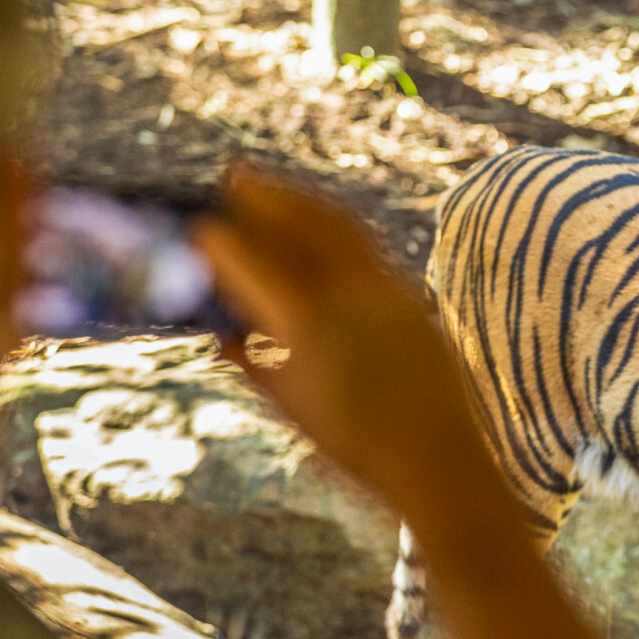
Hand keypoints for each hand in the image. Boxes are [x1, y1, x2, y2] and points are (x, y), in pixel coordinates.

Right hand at [193, 166, 498, 518]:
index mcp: (310, 326)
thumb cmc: (357, 448)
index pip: (256, 264)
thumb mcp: (292, 408)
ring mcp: (388, 292)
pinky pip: (366, 246)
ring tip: (272, 190)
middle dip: (267, 196)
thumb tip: (219, 335)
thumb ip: (253, 364)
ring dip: (303, 202)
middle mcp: (351, 297)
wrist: (439, 462)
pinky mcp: (411, 299)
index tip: (198, 227)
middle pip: (303, 225)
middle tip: (233, 176)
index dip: (223, 241)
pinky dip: (334, 226)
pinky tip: (317, 225)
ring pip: (341, 228)